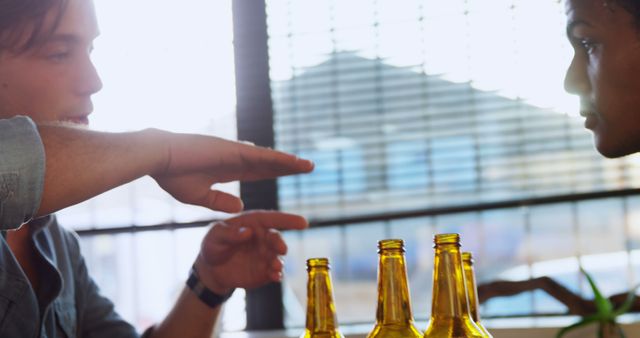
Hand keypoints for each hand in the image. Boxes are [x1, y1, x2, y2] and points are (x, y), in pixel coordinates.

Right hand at [150, 130, 313, 212]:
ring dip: (290, 163)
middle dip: (288, 167)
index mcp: (227, 168)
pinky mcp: (233, 151)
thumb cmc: (172, 175)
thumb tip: (241, 206)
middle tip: (308, 168)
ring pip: (269, 159)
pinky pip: (262, 157)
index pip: (257, 171)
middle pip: (268, 164)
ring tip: (309, 166)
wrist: (159, 158)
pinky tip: (295, 162)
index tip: (289, 174)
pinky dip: (280, 159)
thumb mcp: (200, 195)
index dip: (274, 172)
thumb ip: (221, 200)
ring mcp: (235, 153)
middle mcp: (234, 158)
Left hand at [193, 210, 307, 293]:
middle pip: (276, 239)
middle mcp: (263, 238)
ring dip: (278, 262)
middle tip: (281, 249)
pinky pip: (273, 273)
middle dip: (280, 243)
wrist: (212, 269)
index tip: (303, 222)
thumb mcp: (215, 235)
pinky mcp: (264, 272)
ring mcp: (265, 256)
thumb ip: (229, 233)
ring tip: (275, 267)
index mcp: (253, 223)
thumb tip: (247, 232)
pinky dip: (276, 275)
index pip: (272, 219)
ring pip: (277, 258)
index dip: (288, 219)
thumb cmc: (214, 244)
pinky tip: (275, 277)